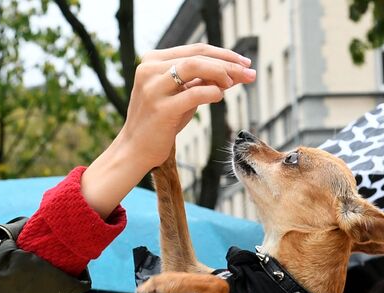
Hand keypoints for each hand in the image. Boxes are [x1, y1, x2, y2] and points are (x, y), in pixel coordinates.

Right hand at [82, 44, 255, 217]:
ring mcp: (154, 88)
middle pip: (198, 55)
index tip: (244, 63)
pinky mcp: (161, 108)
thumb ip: (201, 83)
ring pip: (195, 66)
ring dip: (221, 72)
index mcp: (153, 61)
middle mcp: (150, 69)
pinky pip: (193, 93)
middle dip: (228, 62)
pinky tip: (220, 96)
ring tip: (235, 83)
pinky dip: (211, 92)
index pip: (195, 50)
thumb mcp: (181, 98)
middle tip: (249, 70)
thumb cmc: (159, 125)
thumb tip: (234, 73)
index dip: (223, 54)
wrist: (134, 152)